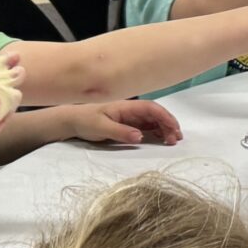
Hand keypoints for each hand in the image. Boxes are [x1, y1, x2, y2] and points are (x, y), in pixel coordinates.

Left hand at [60, 98, 181, 147]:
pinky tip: (161, 138)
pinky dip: (157, 131)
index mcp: (126, 106)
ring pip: (153, 120)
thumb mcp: (100, 128)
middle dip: (169, 124)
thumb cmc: (85, 121)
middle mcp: (131, 110)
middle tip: (176, 139)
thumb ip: (120, 132)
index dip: (165, 117)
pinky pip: (146, 126)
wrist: (71, 120)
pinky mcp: (127, 123)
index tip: (174, 129)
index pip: (151, 108)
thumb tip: (140, 136)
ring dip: (165, 128)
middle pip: (156, 114)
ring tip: (172, 140)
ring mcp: (130, 116)